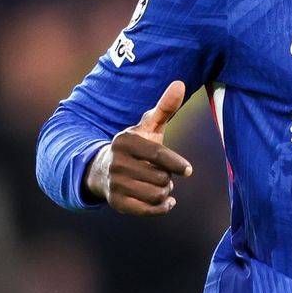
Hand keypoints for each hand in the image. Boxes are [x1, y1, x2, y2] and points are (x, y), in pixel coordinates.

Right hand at [86, 81, 193, 215]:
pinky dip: (161, 207)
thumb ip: (165, 108)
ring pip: (155, 194)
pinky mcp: (115, 203)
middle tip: (162, 175)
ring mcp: (114, 183)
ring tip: (159, 185)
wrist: (104, 169)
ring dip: (164, 192)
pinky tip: (164, 201)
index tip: (187, 170)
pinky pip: (148, 210)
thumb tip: (180, 83)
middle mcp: (116, 162)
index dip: (176, 164)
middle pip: (160, 178)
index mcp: (125, 141)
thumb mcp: (148, 127)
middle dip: (167, 178)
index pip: (158, 155)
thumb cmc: (136, 146)